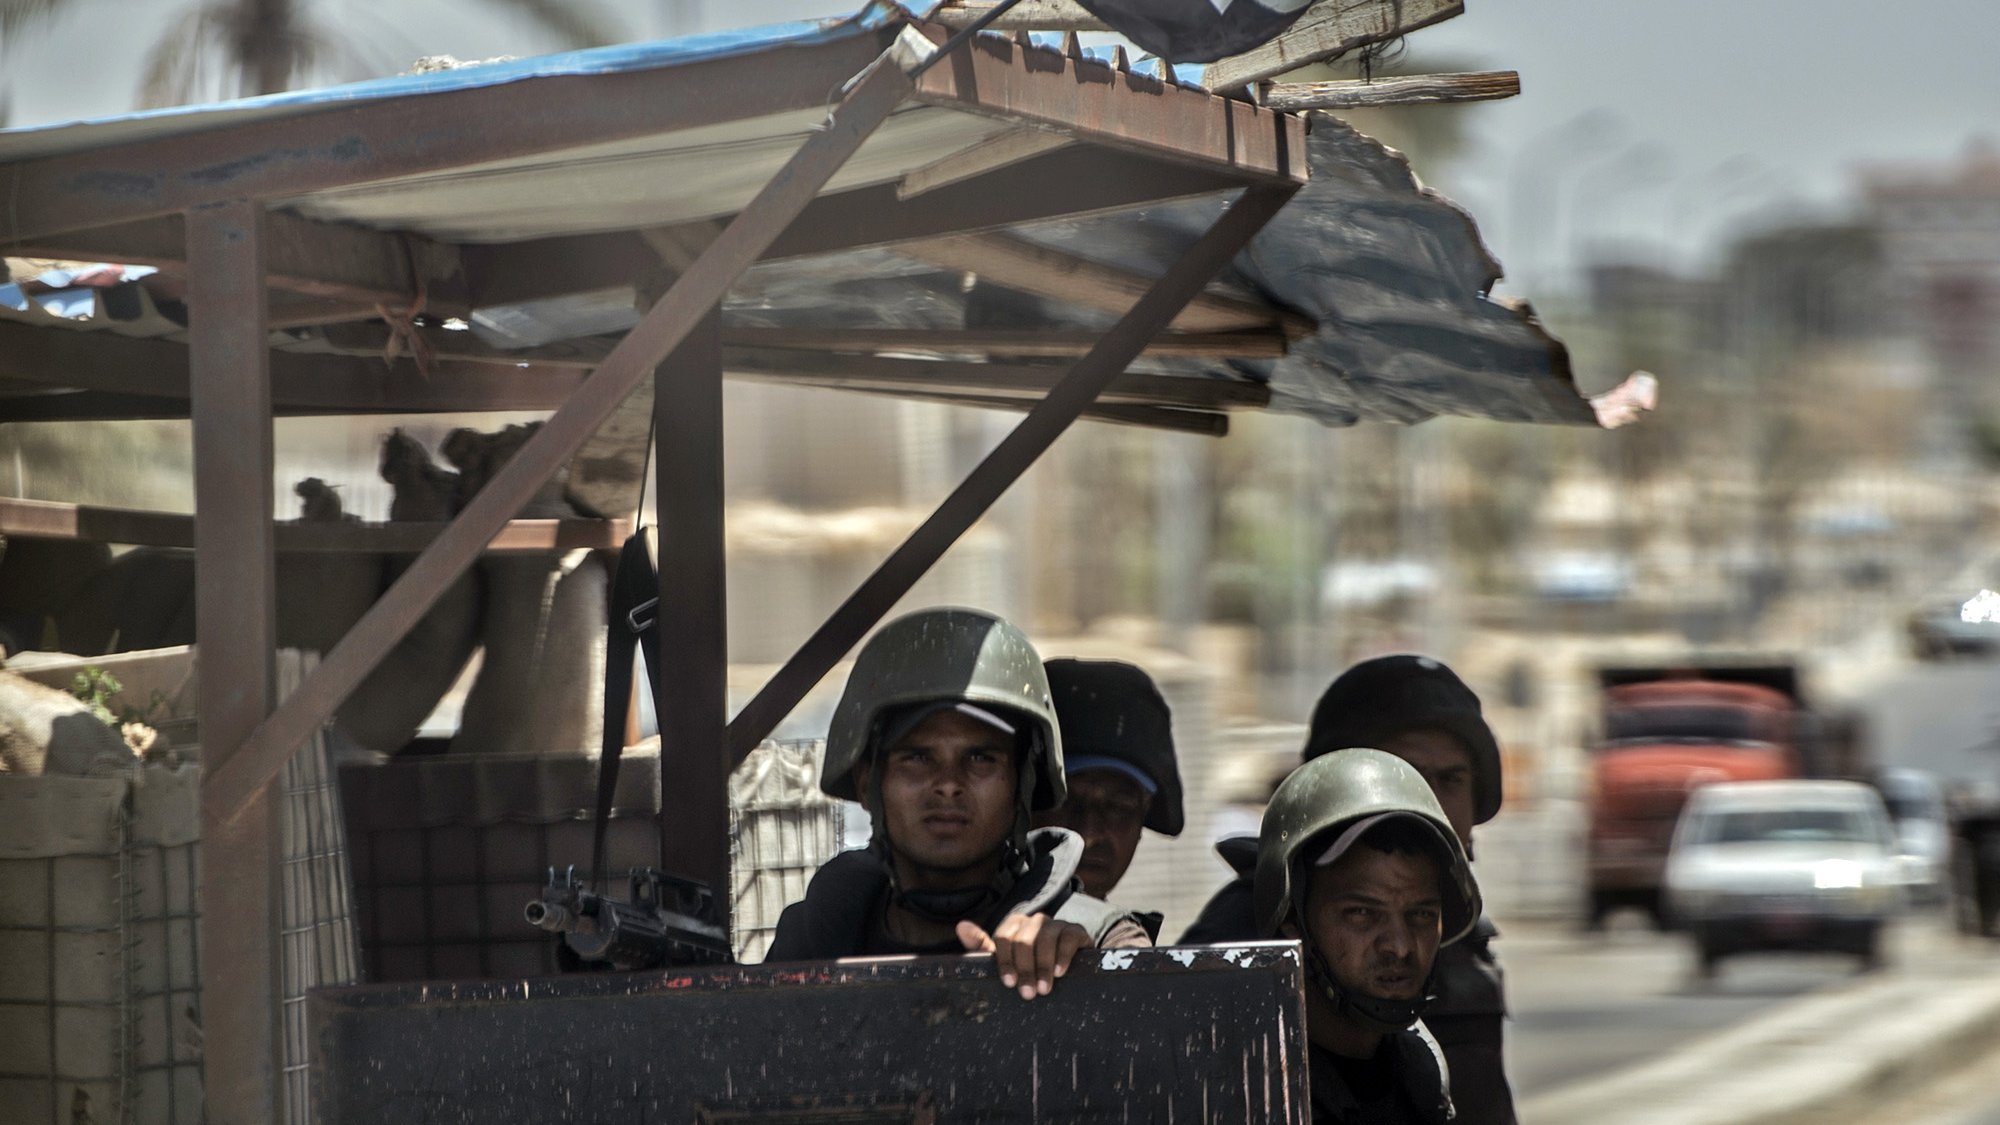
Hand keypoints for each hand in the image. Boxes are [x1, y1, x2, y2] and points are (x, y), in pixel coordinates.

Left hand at [957, 913, 1091, 999]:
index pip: (1004, 937)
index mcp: (1014, 925)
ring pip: (1045, 938)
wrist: (1068, 970)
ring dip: (1043, 966)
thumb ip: (982, 947)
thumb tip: (961, 926)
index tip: (1009, 983)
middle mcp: (1034, 921)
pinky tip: (1060, 973)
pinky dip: (1063, 956)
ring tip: (1044, 989)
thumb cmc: (1029, 966)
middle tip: (1028, 994)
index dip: (1005, 961)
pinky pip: (1068, 937)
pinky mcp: (1076, 931)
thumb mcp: (1005, 960)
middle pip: (1024, 939)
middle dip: (1025, 969)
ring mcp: (1056, 924)